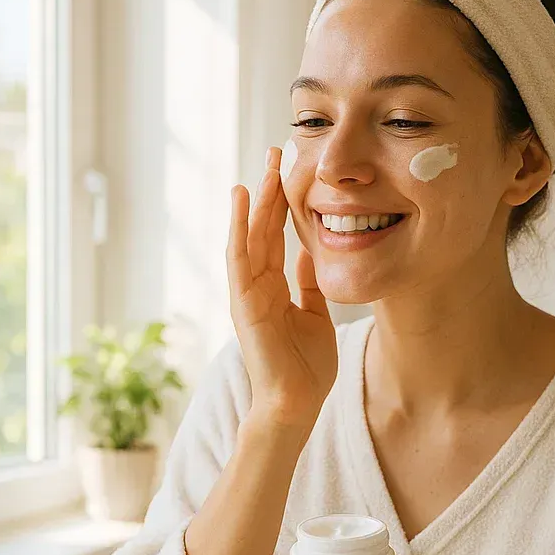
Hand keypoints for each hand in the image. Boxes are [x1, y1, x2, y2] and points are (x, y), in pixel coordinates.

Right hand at [227, 147, 336, 429]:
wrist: (297, 402)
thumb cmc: (306, 366)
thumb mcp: (315, 314)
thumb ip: (309, 283)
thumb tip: (311, 252)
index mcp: (274, 287)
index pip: (277, 236)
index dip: (284, 204)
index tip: (293, 172)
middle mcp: (257, 284)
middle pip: (262, 228)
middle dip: (271, 191)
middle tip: (279, 153)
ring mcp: (247, 291)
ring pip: (249, 235)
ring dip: (256, 199)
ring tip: (264, 165)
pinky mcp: (243, 301)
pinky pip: (239, 255)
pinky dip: (240, 225)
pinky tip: (243, 197)